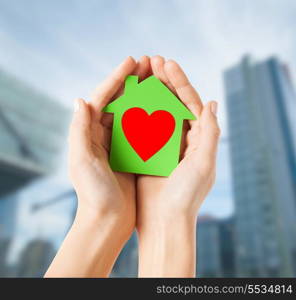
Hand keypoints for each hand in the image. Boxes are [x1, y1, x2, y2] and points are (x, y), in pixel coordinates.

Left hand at [68, 56, 148, 236]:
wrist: (108, 220)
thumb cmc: (93, 194)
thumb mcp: (82, 161)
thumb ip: (79, 130)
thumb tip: (80, 100)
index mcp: (89, 134)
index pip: (102, 98)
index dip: (116, 78)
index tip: (132, 61)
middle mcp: (102, 135)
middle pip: (118, 100)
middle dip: (132, 80)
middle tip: (148, 62)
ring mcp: (118, 144)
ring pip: (132, 112)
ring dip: (144, 94)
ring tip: (157, 77)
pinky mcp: (131, 154)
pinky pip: (142, 129)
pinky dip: (151, 115)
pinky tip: (163, 105)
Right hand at [136, 56, 219, 276]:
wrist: (164, 223)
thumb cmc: (185, 197)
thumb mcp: (204, 164)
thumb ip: (210, 133)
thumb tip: (212, 102)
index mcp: (197, 139)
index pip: (190, 103)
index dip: (179, 81)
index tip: (166, 63)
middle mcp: (181, 140)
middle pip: (172, 103)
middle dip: (163, 81)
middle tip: (151, 61)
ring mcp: (163, 145)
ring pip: (155, 112)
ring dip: (148, 92)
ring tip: (138, 74)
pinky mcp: (147, 153)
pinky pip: (141, 127)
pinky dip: (136, 112)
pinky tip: (127, 99)